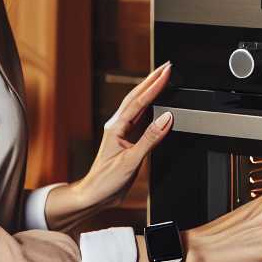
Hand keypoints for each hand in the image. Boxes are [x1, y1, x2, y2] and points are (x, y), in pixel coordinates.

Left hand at [48, 61, 173, 226]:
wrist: (94, 195)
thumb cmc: (106, 181)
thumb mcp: (131, 161)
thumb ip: (150, 139)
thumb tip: (166, 119)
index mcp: (116, 127)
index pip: (139, 101)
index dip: (154, 85)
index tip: (167, 72)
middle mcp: (117, 126)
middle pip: (136, 96)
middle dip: (152, 80)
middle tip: (167, 66)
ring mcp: (121, 132)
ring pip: (137, 105)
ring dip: (150, 90)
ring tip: (162, 78)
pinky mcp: (125, 140)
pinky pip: (139, 117)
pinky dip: (149, 107)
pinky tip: (155, 104)